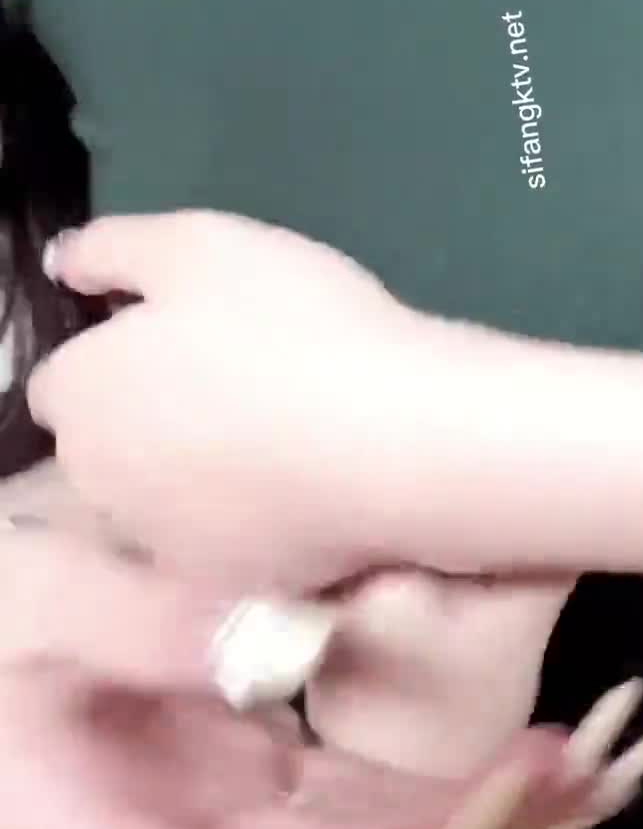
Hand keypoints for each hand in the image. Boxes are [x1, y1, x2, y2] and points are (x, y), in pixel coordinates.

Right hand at [0, 466, 642, 828]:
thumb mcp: (39, 591)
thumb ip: (142, 622)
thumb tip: (276, 644)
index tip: (465, 824)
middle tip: (554, 776)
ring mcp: (195, 815)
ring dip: (443, 820)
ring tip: (556, 762)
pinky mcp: (224, 769)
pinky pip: (329, 795)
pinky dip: (410, 781)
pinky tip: (492, 746)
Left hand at [29, 211, 445, 589]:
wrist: (394, 442)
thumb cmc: (290, 327)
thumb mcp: (198, 245)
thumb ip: (113, 249)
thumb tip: (65, 264)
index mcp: (81, 397)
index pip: (63, 382)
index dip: (117, 355)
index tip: (181, 338)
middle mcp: (101, 483)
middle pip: (107, 448)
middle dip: (148, 421)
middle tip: (237, 380)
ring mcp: (166, 542)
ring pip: (164, 501)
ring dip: (197, 474)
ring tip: (279, 434)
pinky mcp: (233, 583)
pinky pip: (229, 542)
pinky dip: (253, 518)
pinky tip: (308, 484)